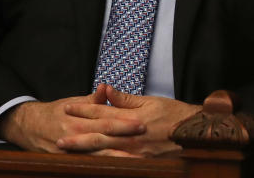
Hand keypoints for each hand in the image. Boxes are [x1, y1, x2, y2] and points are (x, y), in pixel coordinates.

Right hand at [0, 85, 144, 153]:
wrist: (28, 127)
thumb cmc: (56, 112)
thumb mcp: (73, 102)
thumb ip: (92, 99)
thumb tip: (105, 88)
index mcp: (79, 120)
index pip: (106, 121)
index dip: (124, 123)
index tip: (141, 123)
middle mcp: (75, 136)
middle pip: (103, 139)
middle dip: (124, 141)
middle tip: (143, 141)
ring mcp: (70, 152)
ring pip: (96, 157)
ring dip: (115, 158)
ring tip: (134, 160)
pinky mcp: (66, 161)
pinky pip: (87, 165)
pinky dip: (101, 167)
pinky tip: (115, 169)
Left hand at [56, 84, 199, 156]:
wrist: (195, 132)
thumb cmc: (175, 114)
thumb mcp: (151, 101)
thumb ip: (125, 99)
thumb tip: (105, 90)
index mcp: (132, 116)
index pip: (103, 111)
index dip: (84, 108)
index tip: (67, 107)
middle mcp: (131, 134)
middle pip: (98, 134)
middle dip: (77, 135)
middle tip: (58, 137)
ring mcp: (135, 151)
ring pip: (104, 151)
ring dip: (84, 150)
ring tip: (67, 150)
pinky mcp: (140, 162)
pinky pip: (117, 163)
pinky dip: (103, 162)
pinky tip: (92, 163)